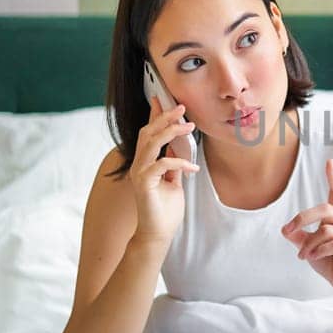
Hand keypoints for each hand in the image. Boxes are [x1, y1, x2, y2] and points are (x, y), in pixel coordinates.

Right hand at [130, 96, 199, 243]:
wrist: (158, 234)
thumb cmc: (166, 210)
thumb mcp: (174, 181)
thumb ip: (174, 163)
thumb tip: (180, 145)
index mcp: (146, 162)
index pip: (148, 133)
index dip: (154, 115)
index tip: (161, 98)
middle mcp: (139, 165)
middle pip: (147, 133)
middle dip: (164, 117)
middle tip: (182, 107)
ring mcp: (140, 174)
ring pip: (150, 143)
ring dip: (170, 132)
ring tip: (189, 127)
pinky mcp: (144, 185)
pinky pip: (161, 165)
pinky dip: (178, 162)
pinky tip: (193, 169)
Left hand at [280, 158, 332, 294]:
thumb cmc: (329, 262)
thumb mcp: (309, 249)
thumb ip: (298, 238)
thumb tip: (284, 230)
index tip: (328, 161)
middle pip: (325, 208)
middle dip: (303, 218)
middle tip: (288, 230)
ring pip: (325, 230)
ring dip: (309, 244)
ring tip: (303, 255)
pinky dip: (318, 251)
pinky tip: (312, 258)